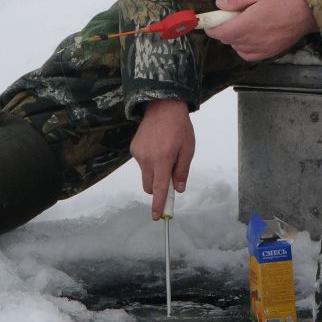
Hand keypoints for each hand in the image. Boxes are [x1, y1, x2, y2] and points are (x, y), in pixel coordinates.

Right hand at [131, 99, 193, 219]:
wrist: (162, 106)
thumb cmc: (179, 127)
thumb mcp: (187, 149)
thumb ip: (182, 171)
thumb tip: (178, 189)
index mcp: (162, 160)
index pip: (158, 188)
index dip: (158, 204)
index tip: (157, 216)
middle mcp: (147, 159)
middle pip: (149, 186)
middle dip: (157, 188)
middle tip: (170, 178)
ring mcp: (138, 154)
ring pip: (146, 174)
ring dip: (154, 172)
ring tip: (165, 153)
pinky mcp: (133, 148)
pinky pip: (142, 163)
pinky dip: (149, 162)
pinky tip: (156, 147)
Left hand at [205, 0, 316, 62]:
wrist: (306, 13)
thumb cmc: (282, 0)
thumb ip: (236, 0)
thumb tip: (219, 5)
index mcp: (247, 24)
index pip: (220, 33)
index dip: (211, 28)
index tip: (209, 21)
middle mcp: (251, 40)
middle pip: (227, 40)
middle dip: (223, 29)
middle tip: (231, 17)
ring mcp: (260, 49)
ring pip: (236, 47)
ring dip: (234, 38)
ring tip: (245, 24)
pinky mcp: (268, 54)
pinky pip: (247, 54)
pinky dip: (244, 47)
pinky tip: (251, 36)